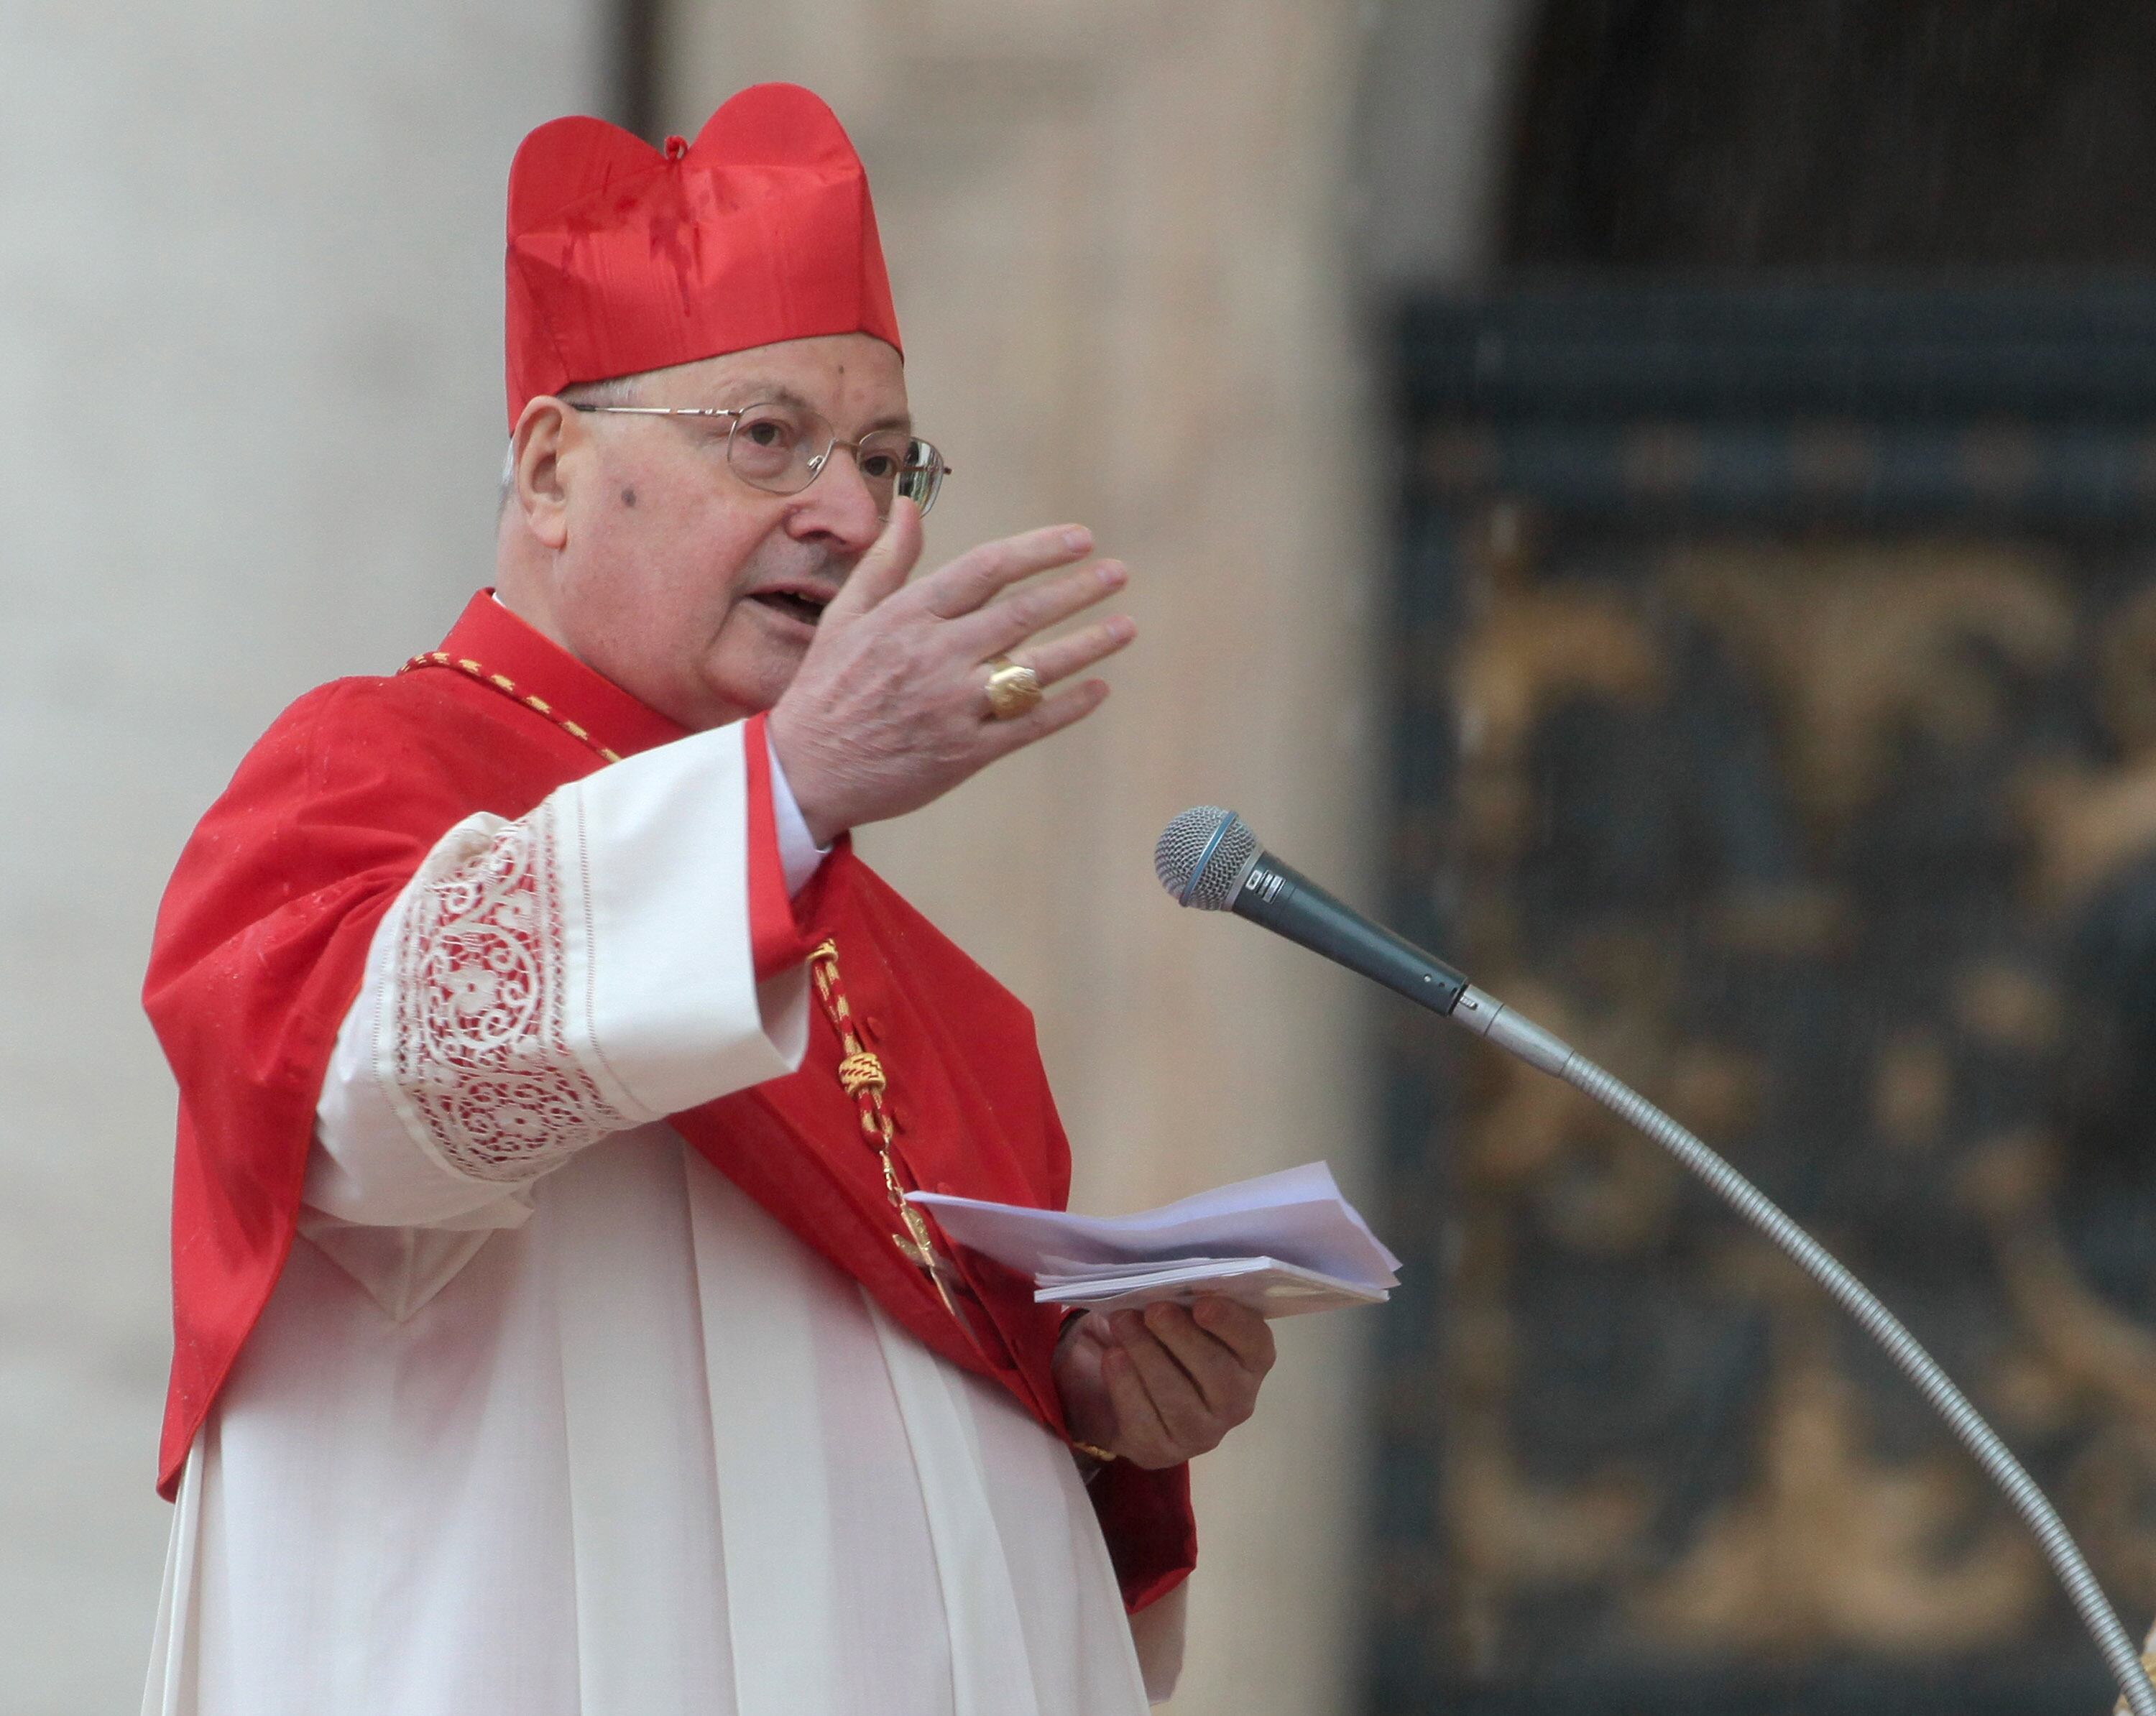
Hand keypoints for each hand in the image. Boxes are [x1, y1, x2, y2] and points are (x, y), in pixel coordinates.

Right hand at [766, 499, 1135, 844]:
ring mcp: (952, 706)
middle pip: (1021, 613)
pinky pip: (1028, 724)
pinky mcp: (964, 752)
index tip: (1079, 538)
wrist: (803, 773)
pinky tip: (1097, 689)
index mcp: (907, 617)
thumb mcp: (845, 617)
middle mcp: (934, 656)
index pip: (986, 569)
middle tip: (1117, 573)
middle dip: (1076, 590)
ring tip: (1126, 625)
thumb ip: (887, 562)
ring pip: (1034, 668)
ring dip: (1087, 644)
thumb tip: (912, 507)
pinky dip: (1067, 706)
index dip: (1037, 550)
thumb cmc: (825, 689)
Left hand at [1052, 1295, 1277, 1469]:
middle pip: (1218, 1374)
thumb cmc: (1160, 1334)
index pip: (1256, 1344)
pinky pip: (1144, 1419)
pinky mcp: (1163, 1449)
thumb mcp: (1175, 1310)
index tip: (1201, 1303)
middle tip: (1153, 1310)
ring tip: (1122, 1323)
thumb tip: (1168, 1282)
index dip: (1232, 1324)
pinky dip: (1126, 1384)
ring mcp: (1202, 1432)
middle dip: (1183, 1338)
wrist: (1117, 1383)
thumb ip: (1183, 1298)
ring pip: (1179, 1399)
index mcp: (1250, 1361)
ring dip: (1148, 1356)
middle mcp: (1236, 1401)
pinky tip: (1112, 1357)